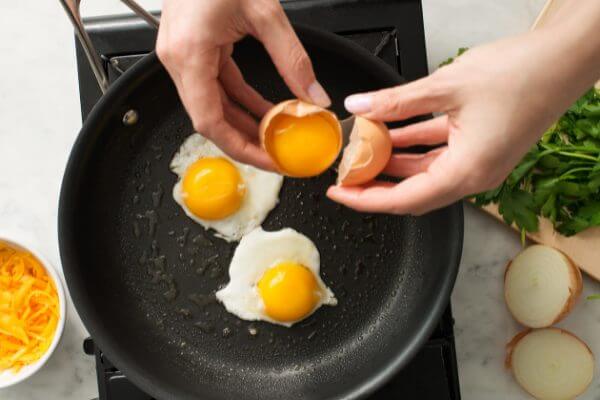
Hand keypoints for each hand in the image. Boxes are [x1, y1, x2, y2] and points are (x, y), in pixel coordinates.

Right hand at [157, 0, 330, 169]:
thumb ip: (292, 59)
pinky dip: (242, 101)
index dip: (240, 148)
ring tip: (277, 137)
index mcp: (189, 54)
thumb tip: (313, 96)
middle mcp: (179, 60)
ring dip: (245, 123)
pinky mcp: (194, 51)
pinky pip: (218, 86)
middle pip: (211, 119)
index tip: (268, 160)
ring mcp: (183, 56)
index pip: (209, 121)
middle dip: (246, 141)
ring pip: (214, 106)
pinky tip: (266, 111)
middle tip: (278, 155)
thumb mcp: (264, 12)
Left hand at [327, 26, 599, 214]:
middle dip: (375, 184)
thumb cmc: (523, 73)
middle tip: (345, 175)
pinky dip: (412, 145)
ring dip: (392, 162)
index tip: (340, 193)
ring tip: (361, 150)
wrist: (566, 58)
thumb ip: (396, 101)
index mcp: (467, 171)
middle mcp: (474, 175)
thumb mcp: (446, 86)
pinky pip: (437, 152)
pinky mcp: (480, 145)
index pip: (404, 200)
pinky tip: (390, 132)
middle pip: (412, 192)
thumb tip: (359, 107)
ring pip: (423, 171)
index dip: (366, 200)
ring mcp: (478, 161)